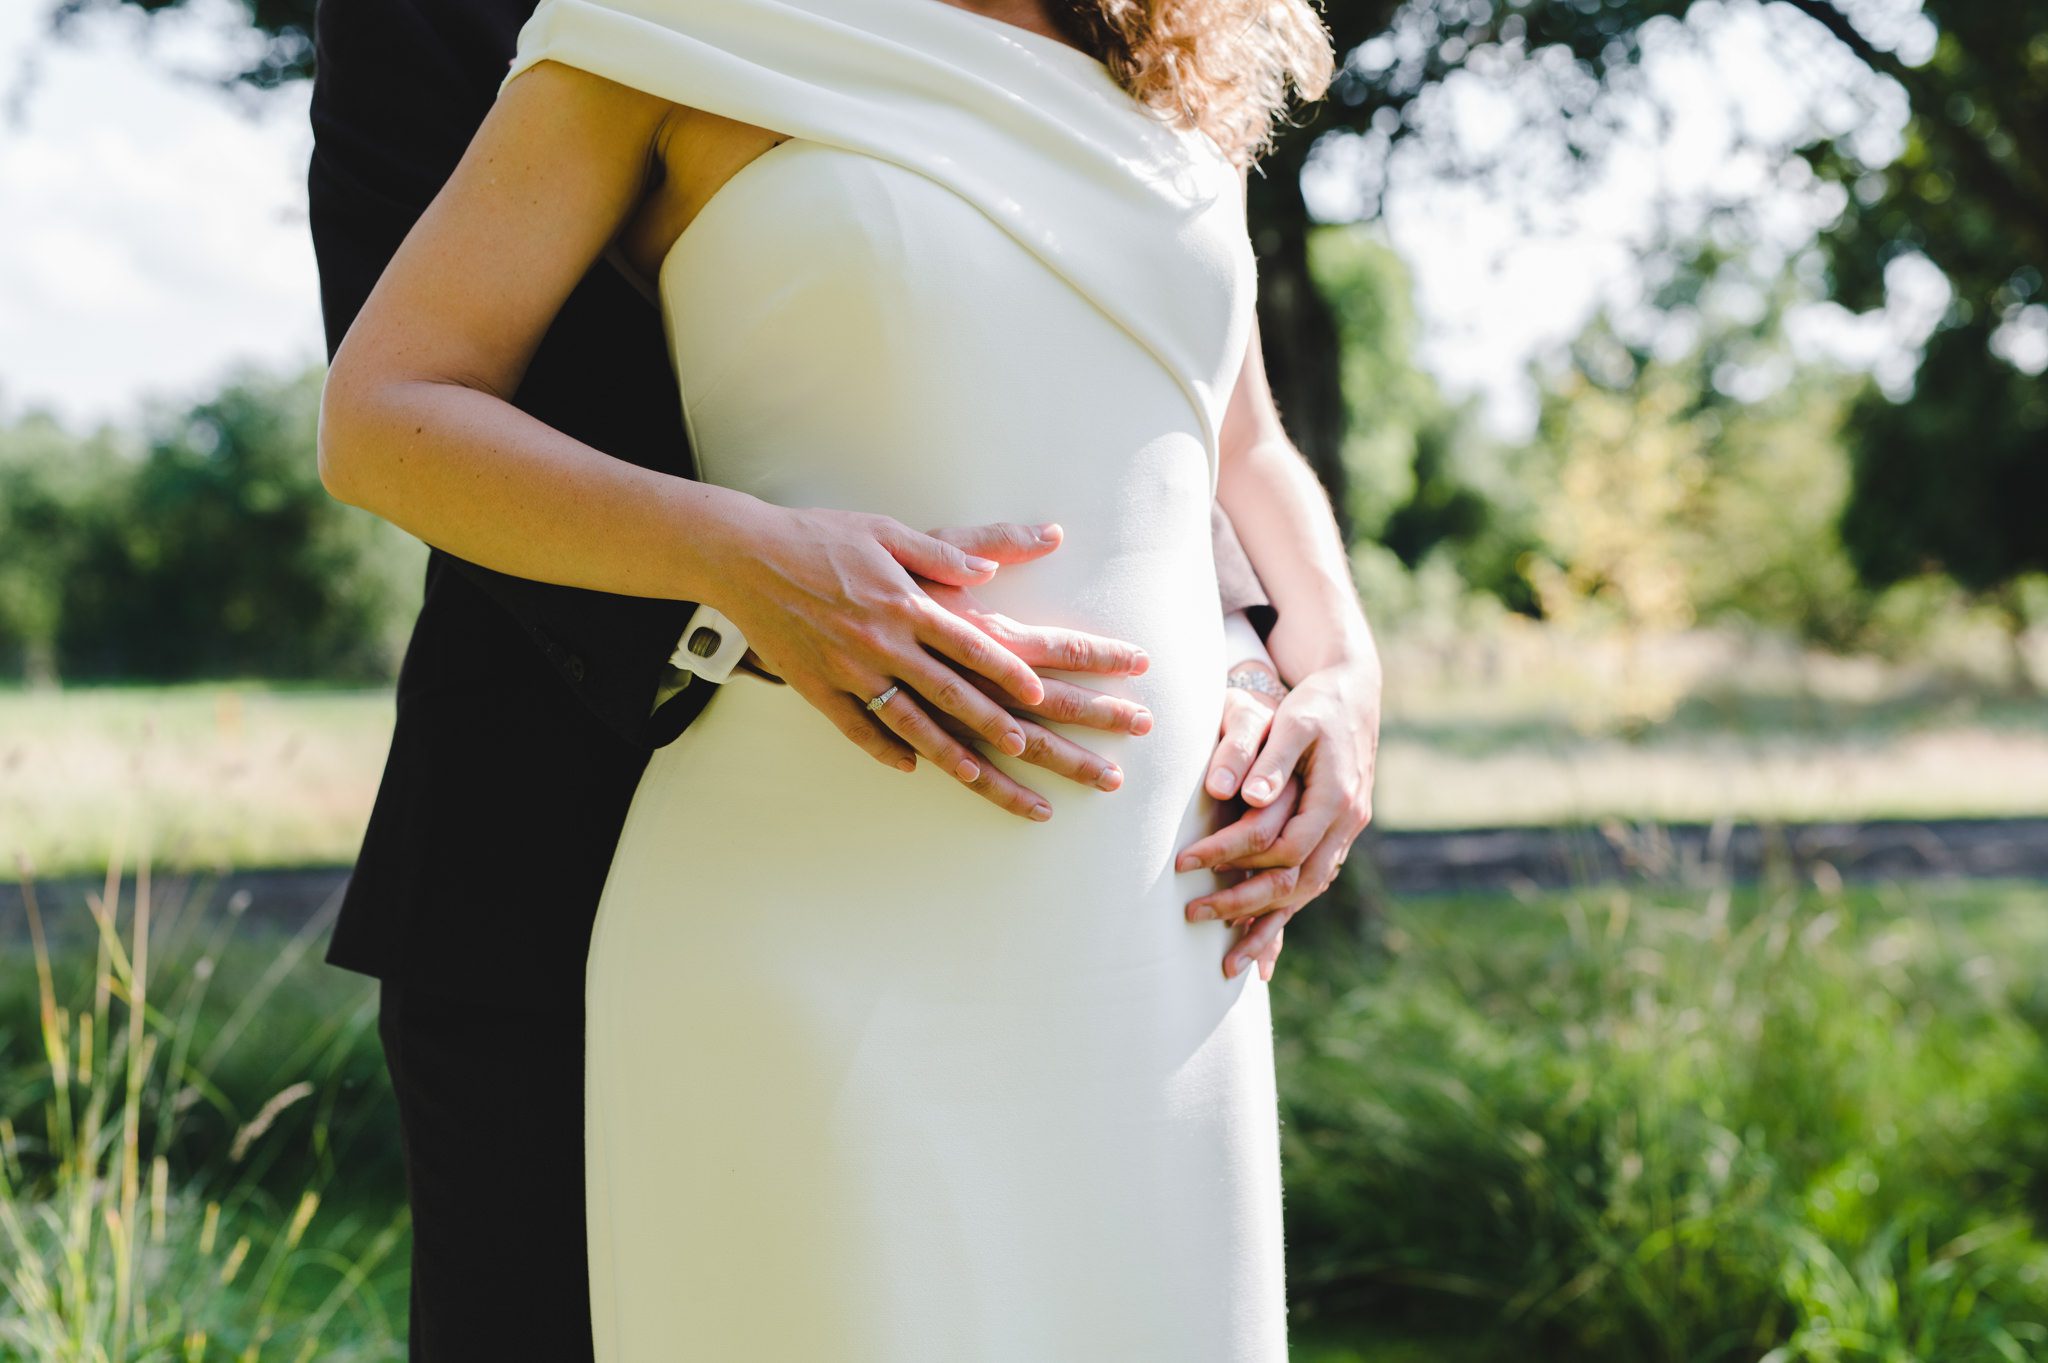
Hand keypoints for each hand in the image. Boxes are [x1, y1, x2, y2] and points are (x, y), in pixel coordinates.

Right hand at [717, 508, 1148, 819]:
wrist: (743, 555)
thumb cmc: (820, 536)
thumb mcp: (887, 531)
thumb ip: (944, 553)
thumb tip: (988, 571)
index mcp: (905, 601)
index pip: (969, 643)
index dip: (1006, 670)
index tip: (1037, 693)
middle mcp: (881, 640)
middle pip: (947, 689)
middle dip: (989, 721)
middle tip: (1025, 746)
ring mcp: (847, 668)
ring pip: (906, 720)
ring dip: (945, 750)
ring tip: (977, 773)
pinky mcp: (816, 686)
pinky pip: (856, 728)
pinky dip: (884, 750)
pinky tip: (910, 767)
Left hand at [1176, 656, 1380, 978]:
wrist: (1354, 690)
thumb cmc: (1316, 702)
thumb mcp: (1294, 720)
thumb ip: (1270, 759)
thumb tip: (1245, 798)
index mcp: (1336, 797)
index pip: (1279, 844)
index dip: (1230, 856)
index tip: (1184, 862)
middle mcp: (1347, 823)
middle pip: (1295, 882)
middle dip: (1244, 906)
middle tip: (1191, 916)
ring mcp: (1346, 833)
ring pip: (1306, 894)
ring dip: (1268, 928)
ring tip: (1228, 962)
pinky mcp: (1336, 835)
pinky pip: (1310, 886)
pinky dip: (1285, 917)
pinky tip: (1262, 949)